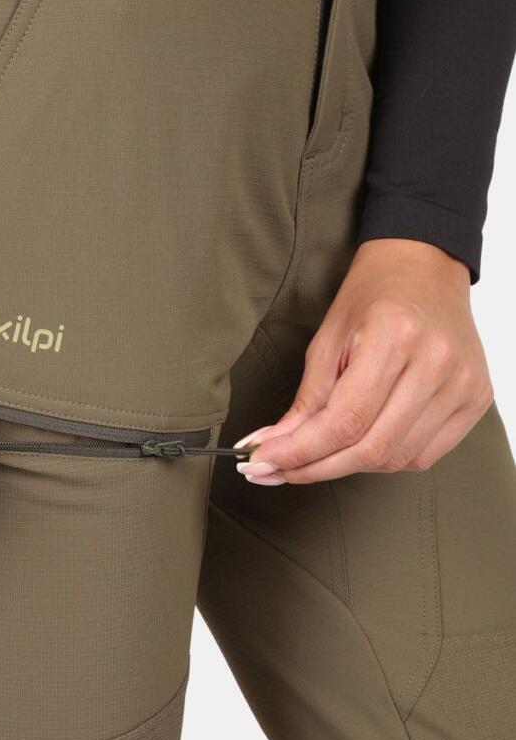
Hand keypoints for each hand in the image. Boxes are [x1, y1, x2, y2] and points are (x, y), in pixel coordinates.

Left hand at [239, 239, 492, 484]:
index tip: (263, 463)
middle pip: (371, 448)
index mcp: (394, 338)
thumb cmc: (372, 296)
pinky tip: (359, 447)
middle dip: (316, 468)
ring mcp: (463, 383)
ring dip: (346, 467)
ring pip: (396, 459)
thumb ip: (305, 400)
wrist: (424, 268)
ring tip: (314, 458)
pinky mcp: (476, 399)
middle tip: (277, 471)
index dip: (300, 452)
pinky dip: (385, 460)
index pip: (344, 421)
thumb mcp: (326, 340)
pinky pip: (424, 455)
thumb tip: (272, 447)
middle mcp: (436, 363)